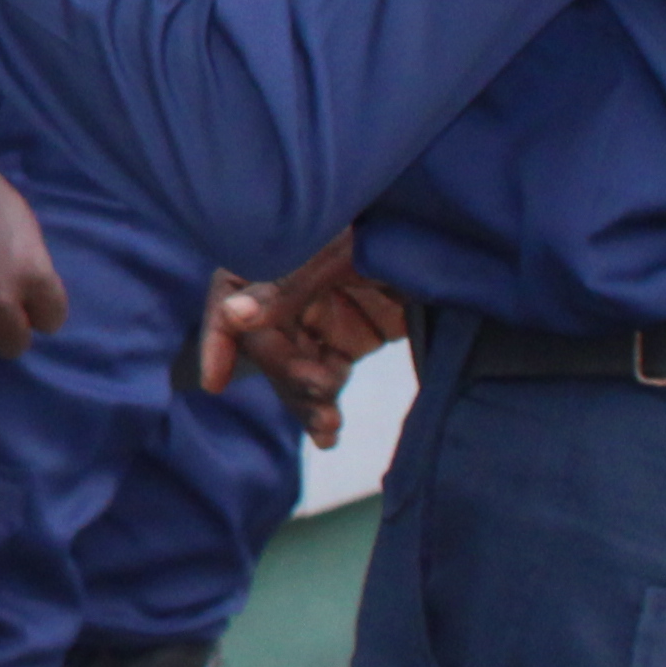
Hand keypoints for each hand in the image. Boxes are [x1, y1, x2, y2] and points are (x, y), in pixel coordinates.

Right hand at [199, 234, 414, 440]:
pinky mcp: (344, 343)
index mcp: (273, 259)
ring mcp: (316, 320)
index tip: (215, 381)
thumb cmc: (387, 228)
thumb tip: (234, 316)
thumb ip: (285, 287)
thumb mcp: (337, 253)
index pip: (230, 298)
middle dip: (286, 375)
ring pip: (292, 372)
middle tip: (320, 388)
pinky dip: (323, 408)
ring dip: (306, 402)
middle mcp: (286, 292)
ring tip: (328, 425)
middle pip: (265, 346)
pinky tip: (327, 437)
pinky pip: (324, 382)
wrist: (450, 240)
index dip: (218, 339)